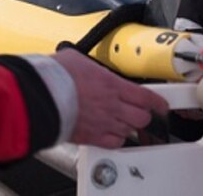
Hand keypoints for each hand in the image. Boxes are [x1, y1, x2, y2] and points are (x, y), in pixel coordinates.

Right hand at [52, 49, 168, 148]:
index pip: (146, 97)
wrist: (41, 97)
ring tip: (122, 121)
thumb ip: (87, 66)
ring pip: (129, 131)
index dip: (157, 102)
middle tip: (140, 112)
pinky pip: (114, 143)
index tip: (161, 104)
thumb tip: (82, 63)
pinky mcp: (91, 137)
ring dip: (128, 126)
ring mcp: (103, 122)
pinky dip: (116, 139)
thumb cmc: (55, 77)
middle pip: (142, 117)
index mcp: (111, 84)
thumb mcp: (75, 59)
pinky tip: (111, 133)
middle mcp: (112, 105)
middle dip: (143, 115)